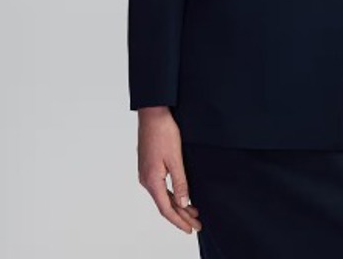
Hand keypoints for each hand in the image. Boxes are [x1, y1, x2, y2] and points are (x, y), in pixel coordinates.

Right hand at [136, 106, 201, 235]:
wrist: (152, 114)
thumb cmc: (163, 132)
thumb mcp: (175, 158)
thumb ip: (179, 182)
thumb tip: (183, 203)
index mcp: (151, 180)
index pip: (166, 209)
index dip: (179, 221)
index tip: (191, 229)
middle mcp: (146, 180)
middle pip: (164, 205)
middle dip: (181, 216)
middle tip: (197, 225)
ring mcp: (146, 174)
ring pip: (163, 197)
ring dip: (178, 206)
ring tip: (193, 213)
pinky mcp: (149, 167)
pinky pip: (161, 188)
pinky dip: (172, 195)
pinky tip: (181, 197)